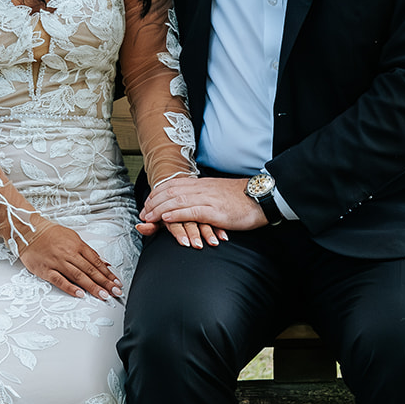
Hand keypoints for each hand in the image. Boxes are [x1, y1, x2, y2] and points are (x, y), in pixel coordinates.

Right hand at [19, 222, 121, 300]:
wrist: (28, 231)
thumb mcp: (72, 237)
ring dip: (92, 287)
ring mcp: (57, 262)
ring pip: (78, 276)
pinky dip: (70, 288)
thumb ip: (88, 252)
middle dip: (105, 282)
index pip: (96, 262)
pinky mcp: (46, 270)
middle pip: (90, 270)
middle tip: (115, 292)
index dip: (108, 273)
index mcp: (77, 245)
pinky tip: (80, 294)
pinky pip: (60, 280)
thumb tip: (103, 263)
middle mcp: (68, 254)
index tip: (116, 282)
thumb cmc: (50, 234)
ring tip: (103, 295)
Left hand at [139, 176, 267, 233]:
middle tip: (143, 214)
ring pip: (177, 200)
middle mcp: (202, 189)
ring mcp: (208, 199)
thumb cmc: (242, 199)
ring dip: (159, 209)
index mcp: (202, 184)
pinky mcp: (215, 211)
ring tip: (148, 217)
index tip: (148, 202)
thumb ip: (203, 197)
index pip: (173, 184)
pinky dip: (176, 214)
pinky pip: (191, 211)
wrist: (261, 197)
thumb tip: (191, 203)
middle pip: (170, 192)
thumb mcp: (218, 194)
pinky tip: (166, 219)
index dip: (157, 193)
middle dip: (153, 203)